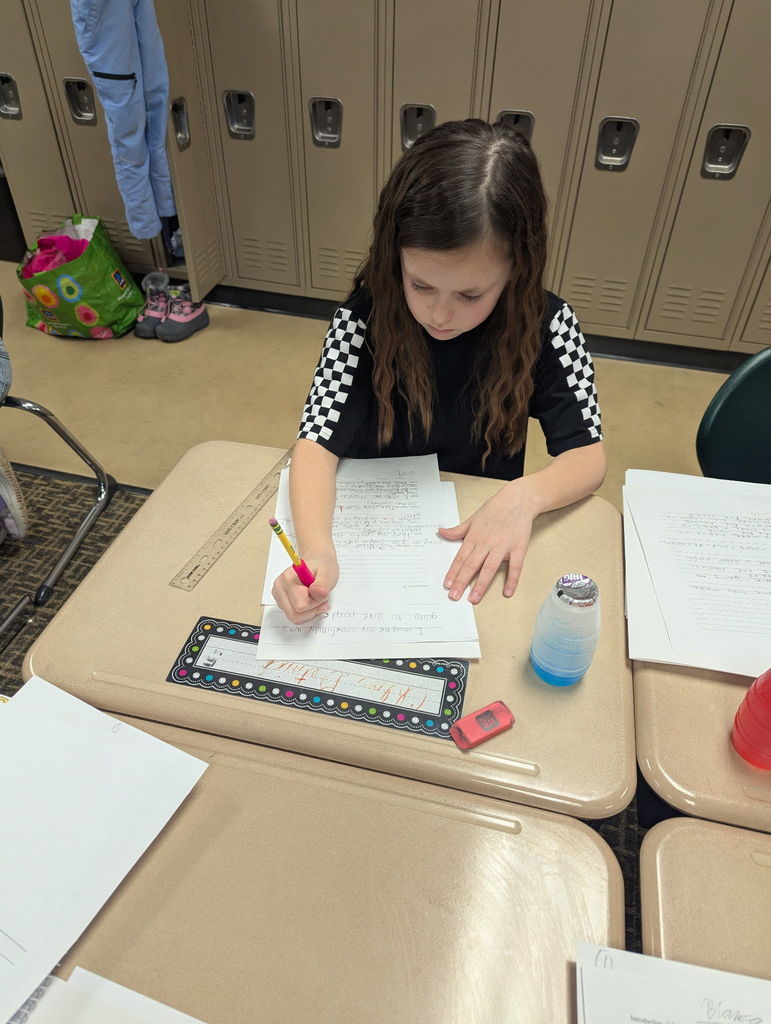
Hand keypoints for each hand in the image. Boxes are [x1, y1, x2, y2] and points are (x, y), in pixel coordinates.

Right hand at [271, 551, 339, 623]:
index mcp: (288, 578)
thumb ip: (323, 584)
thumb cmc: (322, 567)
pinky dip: (304, 612)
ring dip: (308, 612)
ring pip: (293, 617)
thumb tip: (316, 592)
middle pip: (294, 615)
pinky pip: (292, 615)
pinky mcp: (280, 600)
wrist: (318, 562)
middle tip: (319, 596)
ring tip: (314, 597)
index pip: (301, 606)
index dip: (315, 602)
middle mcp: (280, 586)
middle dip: (311, 610)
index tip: (321, 592)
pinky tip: (309, 601)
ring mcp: (278, 594)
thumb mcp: (328, 574)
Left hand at [438, 482, 534, 604]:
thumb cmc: (495, 509)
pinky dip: (512, 580)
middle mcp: (486, 543)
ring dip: (481, 585)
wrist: (518, 500)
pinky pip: (515, 567)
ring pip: (489, 568)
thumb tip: (440, 532)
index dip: (453, 573)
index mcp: (474, 537)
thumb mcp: (472, 518)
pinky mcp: (518, 547)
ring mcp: (503, 546)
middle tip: (454, 596)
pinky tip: (507, 592)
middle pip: (472, 565)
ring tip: (474, 599)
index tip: (447, 585)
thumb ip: (457, 530)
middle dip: (462, 582)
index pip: (460, 558)